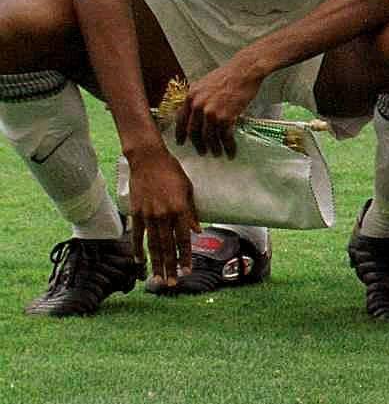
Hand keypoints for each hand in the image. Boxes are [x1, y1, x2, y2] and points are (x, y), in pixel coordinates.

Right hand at [123, 145, 195, 282]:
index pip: (184, 239)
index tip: (188, 271)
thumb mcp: (188, 189)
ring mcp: (148, 215)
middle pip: (168, 246)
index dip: (186, 256)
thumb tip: (197, 232)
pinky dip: (137, 249)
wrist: (148, 159)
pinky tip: (139, 262)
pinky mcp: (135, 213)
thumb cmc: (173, 172)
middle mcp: (164, 215)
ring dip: (156, 263)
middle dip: (171, 266)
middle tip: (172, 284)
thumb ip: (192, 212)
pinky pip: (137, 235)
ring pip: (152, 245)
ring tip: (158, 279)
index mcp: (179, 209)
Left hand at [176, 57, 265, 156]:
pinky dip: (228, 146)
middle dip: (198, 145)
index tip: (181, 142)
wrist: (245, 70)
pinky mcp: (226, 117)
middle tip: (202, 151)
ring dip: (214, 148)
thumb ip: (198, 98)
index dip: (181, 134)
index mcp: (191, 97)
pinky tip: (231, 151)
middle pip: (194, 132)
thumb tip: (196, 111)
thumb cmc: (229, 75)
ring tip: (217, 154)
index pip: (181, 120)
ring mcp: (211, 113)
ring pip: (209, 137)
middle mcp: (198, 106)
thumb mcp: (205, 83)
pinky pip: (225, 136)